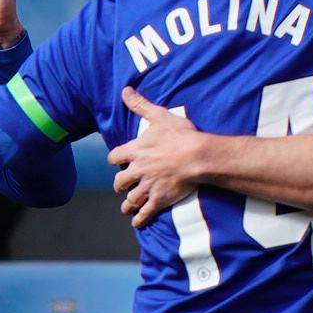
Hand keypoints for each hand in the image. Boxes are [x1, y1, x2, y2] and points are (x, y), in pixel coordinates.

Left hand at [109, 88, 205, 227]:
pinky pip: (145, 213)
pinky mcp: (159, 199)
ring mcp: (148, 186)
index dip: (116, 159)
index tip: (117, 161)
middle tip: (122, 186)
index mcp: (135, 151)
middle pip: (120, 181)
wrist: (197, 156)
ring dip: (128, 204)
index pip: (115, 157)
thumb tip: (125, 90)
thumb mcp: (159, 116)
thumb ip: (141, 105)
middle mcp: (138, 170)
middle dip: (120, 184)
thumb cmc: (180, 135)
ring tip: (127, 208)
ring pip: (131, 199)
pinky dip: (139, 219)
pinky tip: (137, 222)